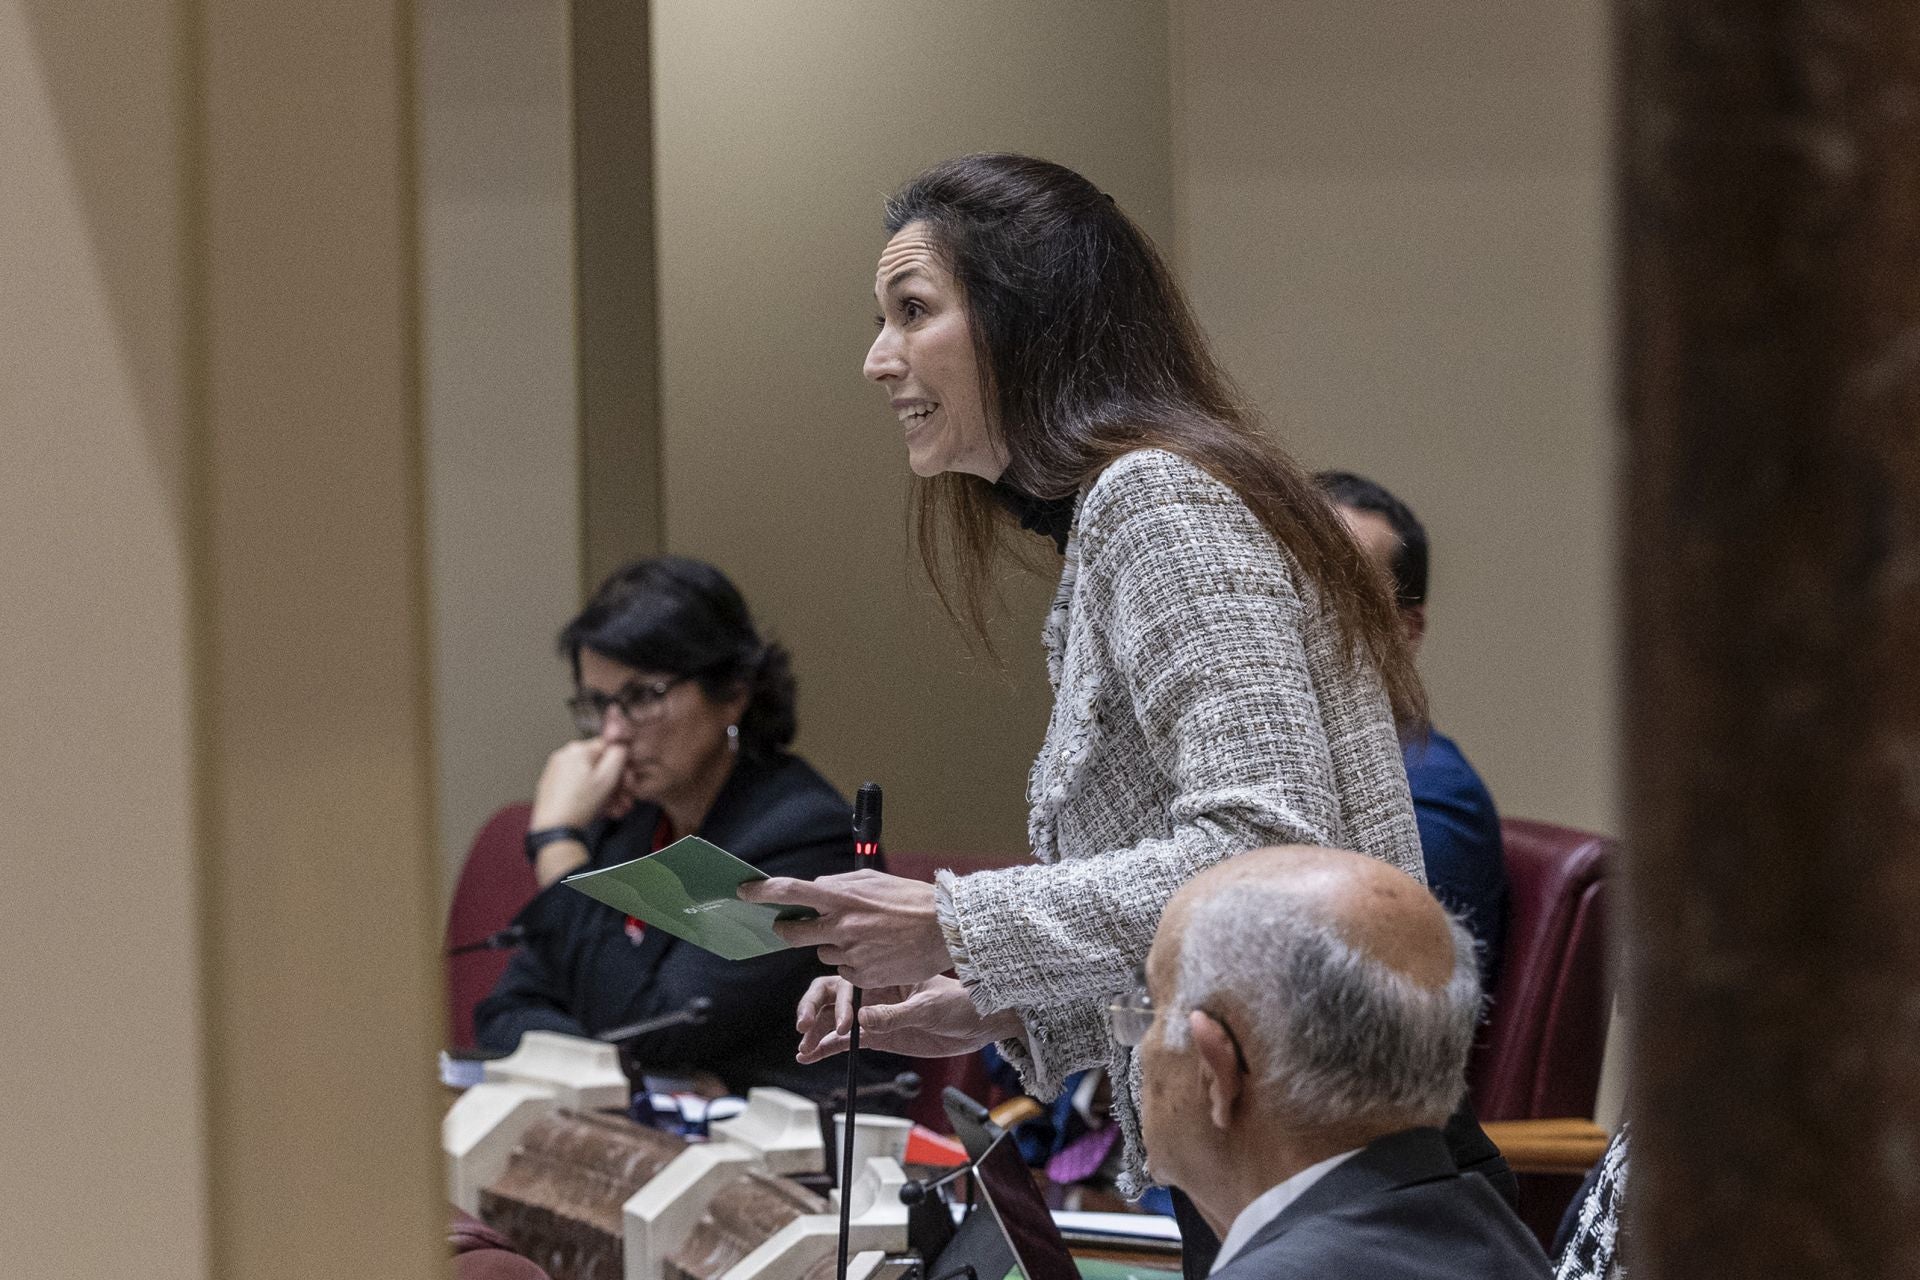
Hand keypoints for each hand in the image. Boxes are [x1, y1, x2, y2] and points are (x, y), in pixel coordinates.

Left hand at [530, 738, 630, 829]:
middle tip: (621, 799)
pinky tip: (596, 809)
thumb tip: (621, 745)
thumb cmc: (578, 806)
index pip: (609, 748)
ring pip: (589, 777)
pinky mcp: (551, 785)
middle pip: (599, 765)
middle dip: (614, 784)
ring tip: (610, 808)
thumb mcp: (607, 778)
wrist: (554, 829)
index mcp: (577, 749)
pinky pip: (577, 785)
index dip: (621, 766)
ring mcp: (556, 771)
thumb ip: (618, 755)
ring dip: (604, 792)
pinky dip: (588, 795)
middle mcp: (564, 756)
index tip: (625, 782)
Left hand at [740, 869, 950, 987]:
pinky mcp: (861, 977)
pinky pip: (844, 971)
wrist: (944, 930)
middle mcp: (840, 926)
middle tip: (790, 926)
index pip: (789, 891)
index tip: (743, 891)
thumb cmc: (911, 900)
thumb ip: (840, 886)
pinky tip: (877, 953)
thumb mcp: (873, 881)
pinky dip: (854, 963)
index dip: (761, 892)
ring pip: (822, 953)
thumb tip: (815, 890)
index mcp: (841, 897)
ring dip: (833, 945)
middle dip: (787, 929)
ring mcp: (850, 953)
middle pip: (793, 933)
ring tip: (866, 936)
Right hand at [794, 975, 1021, 1062]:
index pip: (845, 979)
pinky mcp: (879, 1036)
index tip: (837, 1023)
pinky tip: (811, 1055)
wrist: (979, 1024)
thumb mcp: (928, 1007)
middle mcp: (873, 991)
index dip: (832, 999)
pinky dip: (828, 1047)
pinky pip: (847, 1042)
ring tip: (803, 1049)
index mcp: (883, 973)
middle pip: (831, 996)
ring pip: (834, 1021)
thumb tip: (862, 1021)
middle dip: (812, 1010)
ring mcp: (874, 1014)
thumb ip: (895, 1015)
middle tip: (802, 1028)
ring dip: (816, 1033)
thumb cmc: (960, 1003)